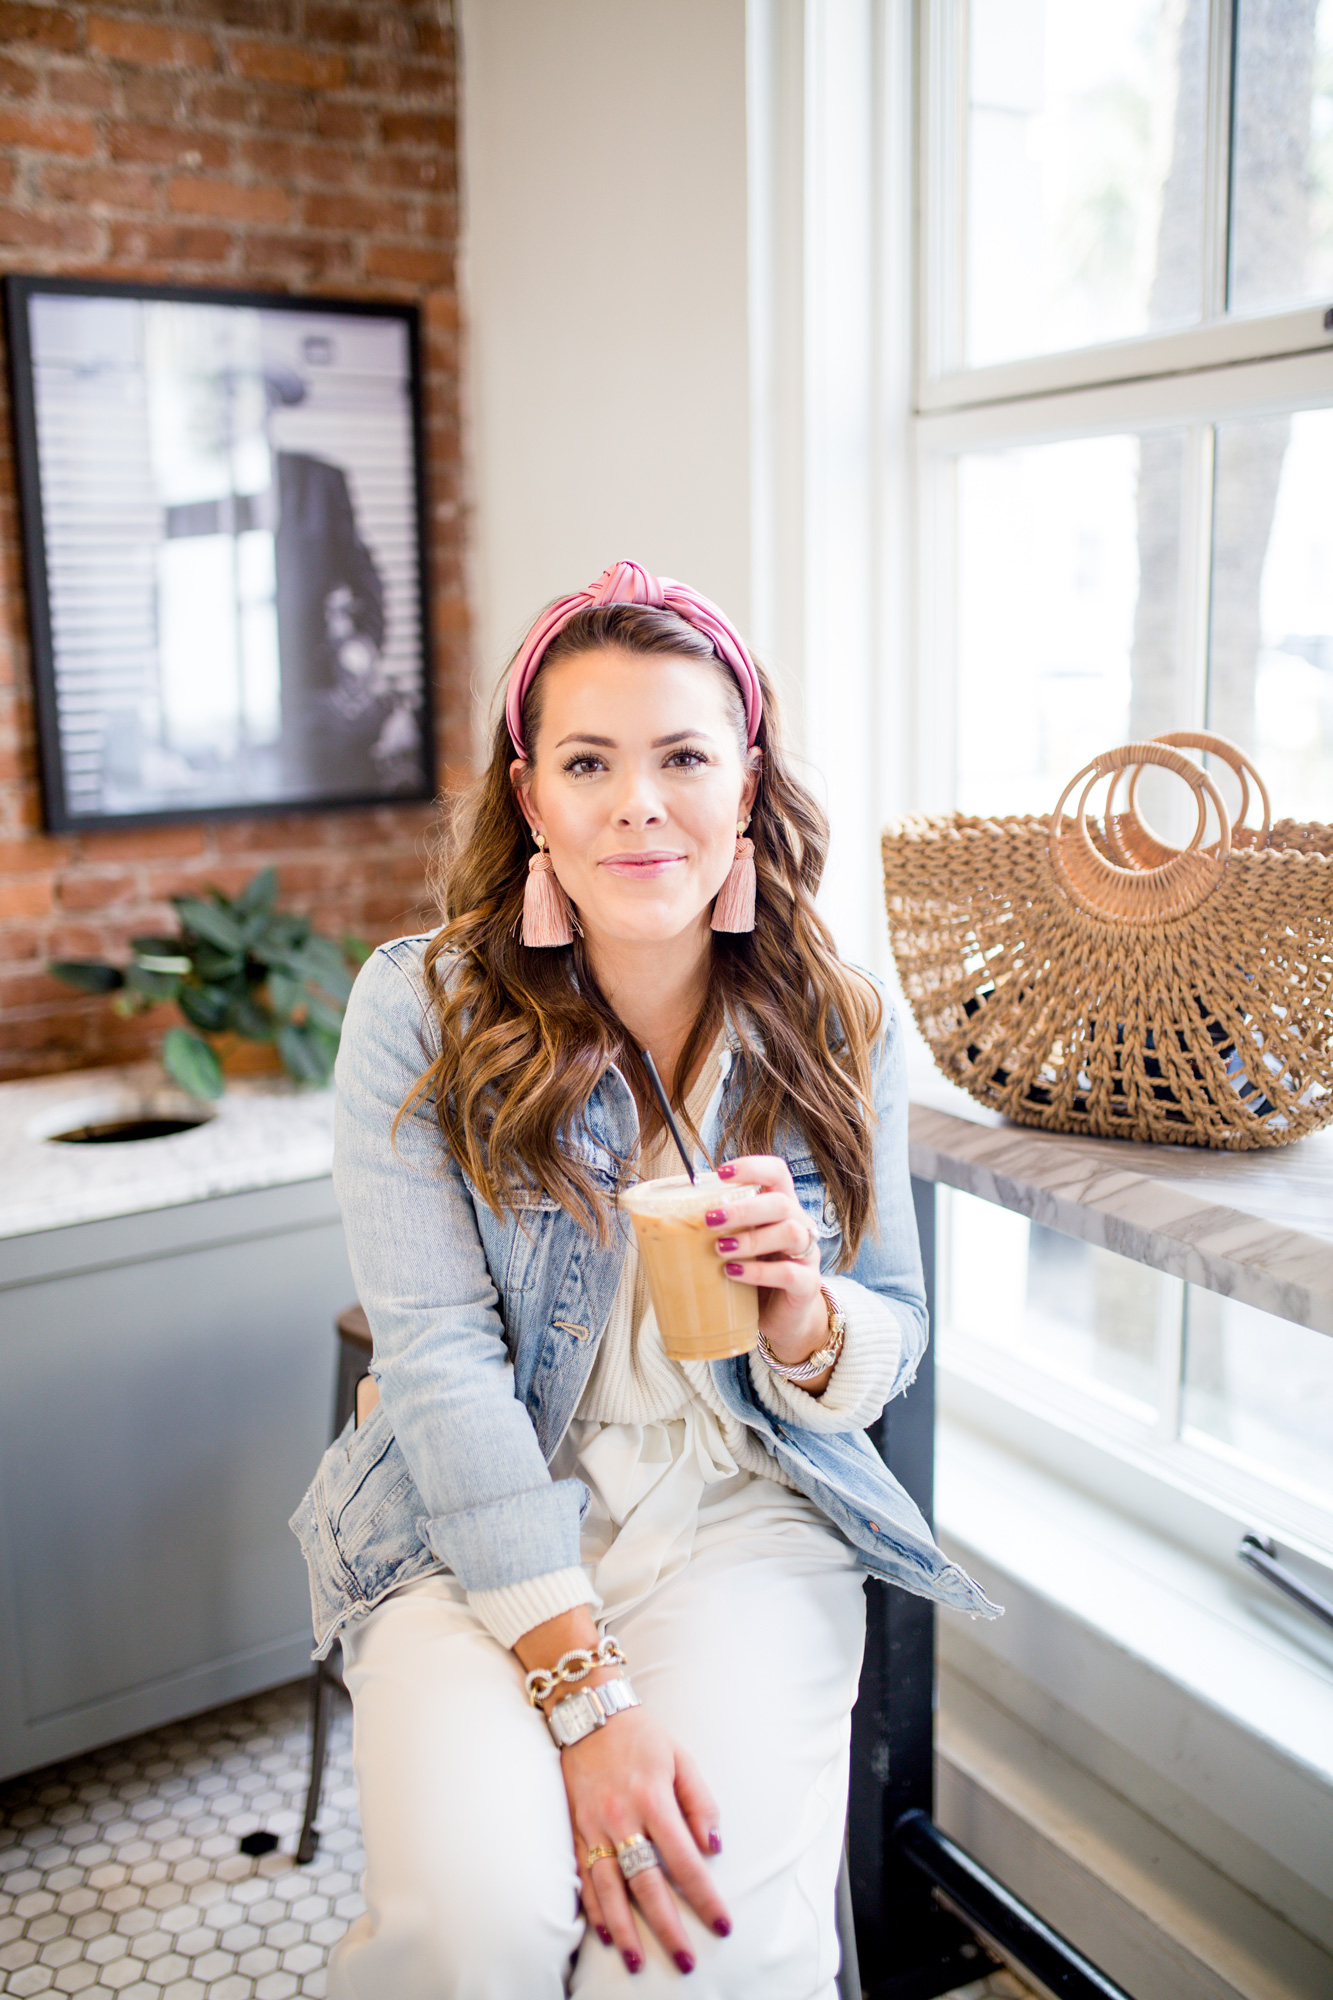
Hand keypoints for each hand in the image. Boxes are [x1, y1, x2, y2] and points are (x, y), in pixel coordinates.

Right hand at [564, 1705, 729, 1974]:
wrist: (589, 1712)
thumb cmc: (642, 1737)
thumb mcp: (681, 1757)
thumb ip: (700, 1801)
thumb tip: (713, 1846)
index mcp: (653, 1798)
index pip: (684, 1859)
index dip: (704, 1896)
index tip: (722, 1924)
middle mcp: (621, 1817)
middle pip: (647, 1883)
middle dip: (667, 1927)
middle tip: (685, 1961)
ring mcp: (594, 1827)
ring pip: (609, 1889)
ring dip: (625, 1929)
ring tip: (638, 1963)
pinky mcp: (576, 1830)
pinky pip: (584, 1877)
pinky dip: (594, 1909)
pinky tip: (606, 1934)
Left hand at [706, 1156, 831, 1385]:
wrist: (782, 1318)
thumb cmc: (753, 1275)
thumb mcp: (736, 1247)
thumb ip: (715, 1232)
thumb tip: (654, 1222)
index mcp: (780, 1208)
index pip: (776, 1172)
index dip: (752, 1166)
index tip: (721, 1173)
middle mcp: (798, 1224)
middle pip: (781, 1201)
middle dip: (744, 1208)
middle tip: (710, 1219)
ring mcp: (807, 1254)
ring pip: (790, 1232)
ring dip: (750, 1238)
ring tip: (720, 1248)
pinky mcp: (807, 1285)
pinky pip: (788, 1272)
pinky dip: (758, 1272)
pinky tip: (733, 1273)